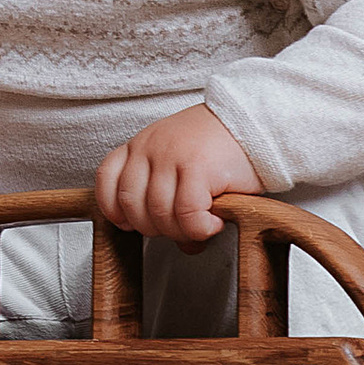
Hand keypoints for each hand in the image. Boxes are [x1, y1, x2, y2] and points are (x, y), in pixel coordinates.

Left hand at [94, 108, 256, 245]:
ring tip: (201, 226)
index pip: (107, 180)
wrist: (256, 121)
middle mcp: (150, 147)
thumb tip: (180, 243)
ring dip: (181, 231)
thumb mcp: (181, 163)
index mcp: (140, 144)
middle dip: (154, 228)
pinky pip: (187, 214)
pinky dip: (200, 228)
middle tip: (181, 227)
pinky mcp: (198, 166)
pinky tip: (214, 223)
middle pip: (132, 205)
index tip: (131, 224)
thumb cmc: (220, 148)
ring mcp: (172, 155)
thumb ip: (168, 195)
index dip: (114, 210)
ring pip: (159, 214)